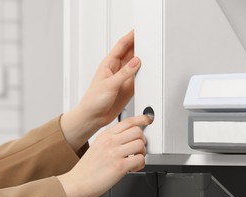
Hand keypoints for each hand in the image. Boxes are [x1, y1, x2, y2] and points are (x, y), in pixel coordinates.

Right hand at [58, 115, 151, 196]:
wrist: (78, 182)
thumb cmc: (88, 168)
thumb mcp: (98, 146)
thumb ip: (112, 139)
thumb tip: (128, 137)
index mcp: (105, 135)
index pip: (128, 122)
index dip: (141, 119)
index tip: (148, 119)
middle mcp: (110, 142)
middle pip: (137, 131)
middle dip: (142, 140)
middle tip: (138, 149)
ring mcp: (115, 153)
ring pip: (140, 144)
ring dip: (142, 153)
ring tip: (135, 159)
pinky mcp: (119, 166)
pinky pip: (140, 159)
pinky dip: (140, 164)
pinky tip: (133, 168)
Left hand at [61, 30, 139, 151]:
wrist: (93, 117)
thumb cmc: (93, 100)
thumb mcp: (109, 85)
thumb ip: (124, 74)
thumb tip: (135, 62)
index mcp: (109, 64)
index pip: (122, 46)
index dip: (131, 36)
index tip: (139, 30)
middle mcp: (117, 70)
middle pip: (131, 53)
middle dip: (140, 45)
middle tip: (149, 39)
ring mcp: (123, 79)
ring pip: (136, 65)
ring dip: (143, 60)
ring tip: (152, 53)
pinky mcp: (128, 89)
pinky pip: (139, 78)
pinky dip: (145, 75)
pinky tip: (150, 72)